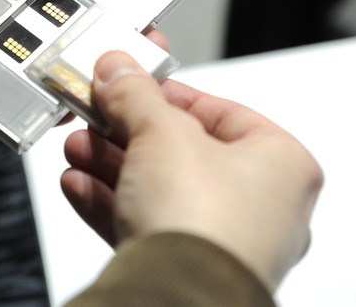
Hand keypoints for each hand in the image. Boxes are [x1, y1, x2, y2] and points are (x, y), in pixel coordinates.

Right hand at [60, 50, 323, 291]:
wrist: (176, 295)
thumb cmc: (203, 221)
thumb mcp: (162, 131)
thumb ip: (135, 94)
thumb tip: (118, 71)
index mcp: (278, 164)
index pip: (218, 110)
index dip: (166, 92)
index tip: (130, 81)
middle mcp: (256, 205)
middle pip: (176, 150)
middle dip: (123, 131)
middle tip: (95, 113)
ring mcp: (217, 239)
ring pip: (153, 188)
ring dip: (107, 164)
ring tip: (77, 146)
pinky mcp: (178, 265)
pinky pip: (138, 223)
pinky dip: (105, 201)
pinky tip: (77, 183)